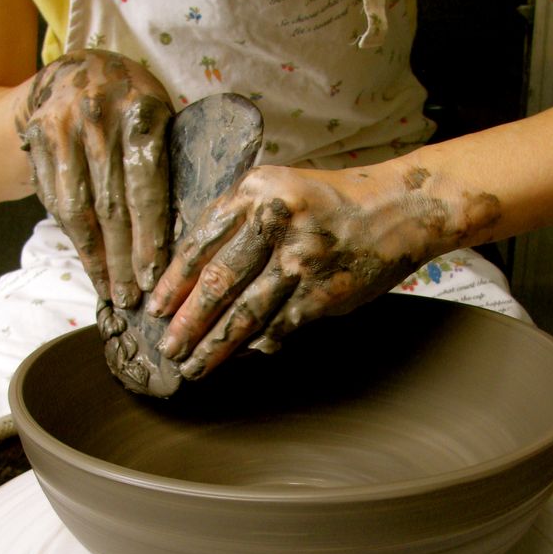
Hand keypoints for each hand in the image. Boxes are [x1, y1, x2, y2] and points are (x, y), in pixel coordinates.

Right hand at [17, 49, 172, 307]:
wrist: (74, 73)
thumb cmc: (133, 109)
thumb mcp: (160, 119)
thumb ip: (168, 165)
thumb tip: (184, 238)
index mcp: (141, 110)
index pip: (145, 185)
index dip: (149, 236)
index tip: (153, 277)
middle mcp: (97, 116)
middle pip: (110, 205)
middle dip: (123, 259)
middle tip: (131, 298)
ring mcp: (61, 128)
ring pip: (79, 209)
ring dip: (96, 258)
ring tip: (111, 291)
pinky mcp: (36, 141)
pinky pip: (55, 202)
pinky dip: (74, 239)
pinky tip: (91, 265)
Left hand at [146, 162, 494, 379]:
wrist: (396, 208)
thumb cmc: (330, 201)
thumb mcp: (278, 188)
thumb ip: (239, 222)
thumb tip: (194, 273)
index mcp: (256, 190)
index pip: (201, 242)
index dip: (173, 280)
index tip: (156, 307)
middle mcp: (275, 221)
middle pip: (218, 281)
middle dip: (187, 322)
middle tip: (167, 348)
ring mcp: (301, 259)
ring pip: (246, 313)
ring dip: (215, 346)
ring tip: (193, 366)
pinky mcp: (322, 292)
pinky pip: (279, 326)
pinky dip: (258, 344)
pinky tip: (241, 357)